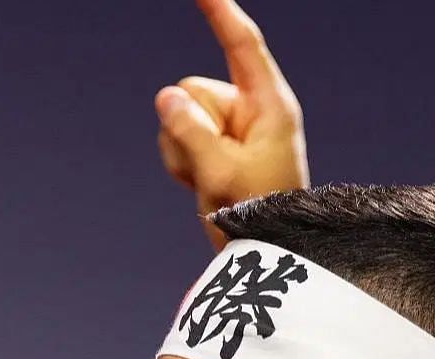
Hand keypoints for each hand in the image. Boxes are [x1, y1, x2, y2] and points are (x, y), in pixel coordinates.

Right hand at [158, 0, 308, 246]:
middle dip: (189, 129)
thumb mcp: (219, 174)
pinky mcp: (216, 146)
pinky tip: (201, 187)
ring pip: (179, 117)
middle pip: (194, 90)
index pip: (242, 44)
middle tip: (210, 172)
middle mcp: (251, 110)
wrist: (268, 257)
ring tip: (209, 185)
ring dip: (183, 153)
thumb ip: (189, 132)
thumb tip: (165, 96)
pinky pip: (177, 138)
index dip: (220, 11)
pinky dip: (181, 164)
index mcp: (270, 106)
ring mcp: (232, 129)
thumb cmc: (259, 217)